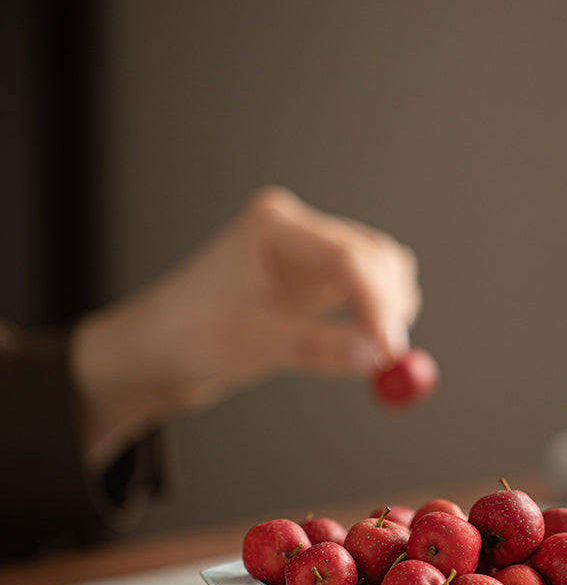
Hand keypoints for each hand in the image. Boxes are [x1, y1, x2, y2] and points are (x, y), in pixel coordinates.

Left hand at [71, 187, 421, 469]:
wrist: (158, 350)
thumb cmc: (185, 335)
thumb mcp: (250, 344)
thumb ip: (314, 347)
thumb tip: (373, 355)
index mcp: (271, 226)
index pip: (345, 255)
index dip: (376, 303)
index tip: (390, 347)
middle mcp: (295, 230)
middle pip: (373, 256)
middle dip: (388, 306)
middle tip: (391, 358)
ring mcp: (308, 253)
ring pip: (379, 270)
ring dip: (389, 309)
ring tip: (377, 355)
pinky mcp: (316, 280)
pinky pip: (367, 291)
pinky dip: (376, 317)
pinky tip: (366, 347)